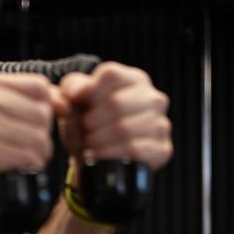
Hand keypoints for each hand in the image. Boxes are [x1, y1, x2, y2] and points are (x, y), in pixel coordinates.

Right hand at [0, 72, 67, 196]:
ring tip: (24, 159)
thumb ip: (40, 102)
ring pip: (37, 137)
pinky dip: (28, 166)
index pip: (39, 86)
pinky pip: (25, 156)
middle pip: (41, 113)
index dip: (48, 108)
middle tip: (28, 147)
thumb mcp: (11, 115)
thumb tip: (65, 103)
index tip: (38, 123)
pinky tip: (19, 168)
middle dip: (43, 136)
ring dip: (38, 155)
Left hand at [58, 62, 172, 182]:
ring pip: (124, 129)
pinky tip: (98, 156)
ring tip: (89, 144)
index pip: (111, 75)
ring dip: (98, 140)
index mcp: (134, 79)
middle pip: (116, 103)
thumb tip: (78, 93)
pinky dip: (108, 154)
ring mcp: (161, 124)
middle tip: (83, 131)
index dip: (88, 93)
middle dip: (91, 121)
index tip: (78, 108)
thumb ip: (71, 87)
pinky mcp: (162, 149)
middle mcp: (153, 98)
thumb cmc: (87, 123)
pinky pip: (134, 150)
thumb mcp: (74, 100)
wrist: (96, 157)